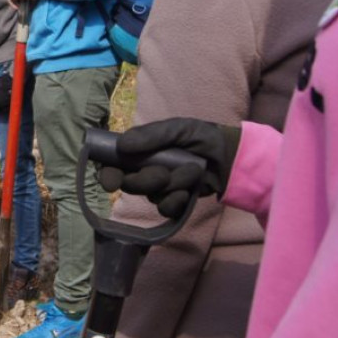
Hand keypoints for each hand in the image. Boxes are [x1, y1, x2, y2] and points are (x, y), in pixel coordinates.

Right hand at [98, 118, 240, 218]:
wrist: (229, 158)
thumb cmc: (201, 137)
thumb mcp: (177, 129)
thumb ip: (150, 135)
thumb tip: (121, 146)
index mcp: (140, 151)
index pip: (113, 165)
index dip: (108, 174)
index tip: (111, 182)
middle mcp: (144, 170)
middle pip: (129, 184)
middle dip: (146, 180)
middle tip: (164, 173)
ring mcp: (158, 188)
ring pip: (149, 196)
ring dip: (171, 186)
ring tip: (190, 172)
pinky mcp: (172, 202)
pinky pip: (165, 208)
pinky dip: (178, 200)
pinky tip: (189, 191)